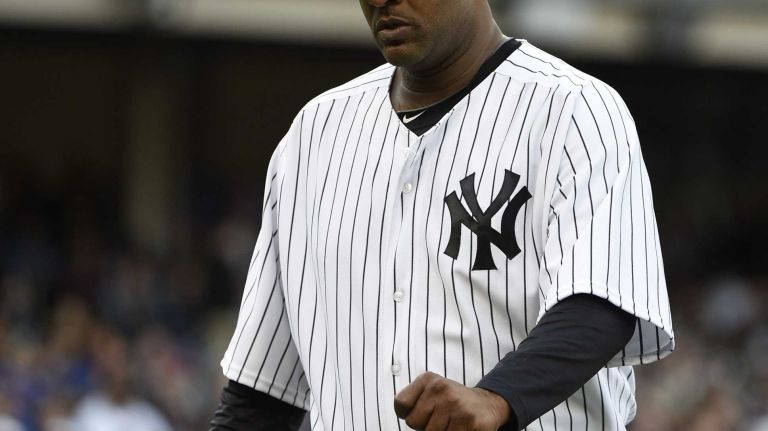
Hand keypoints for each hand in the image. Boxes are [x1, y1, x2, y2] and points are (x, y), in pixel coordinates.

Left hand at [393, 372, 510, 430]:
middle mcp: (441, 388)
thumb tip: (408, 419)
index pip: (400, 404)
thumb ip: (412, 402)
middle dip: (424, 425)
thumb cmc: (452, 402)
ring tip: (451, 422)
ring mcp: (456, 404)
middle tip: (441, 418)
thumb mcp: (430, 393)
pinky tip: (461, 427)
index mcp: (428, 380)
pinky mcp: (469, 420)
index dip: (408, 413)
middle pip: (413, 422)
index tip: (422, 412)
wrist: (487, 404)